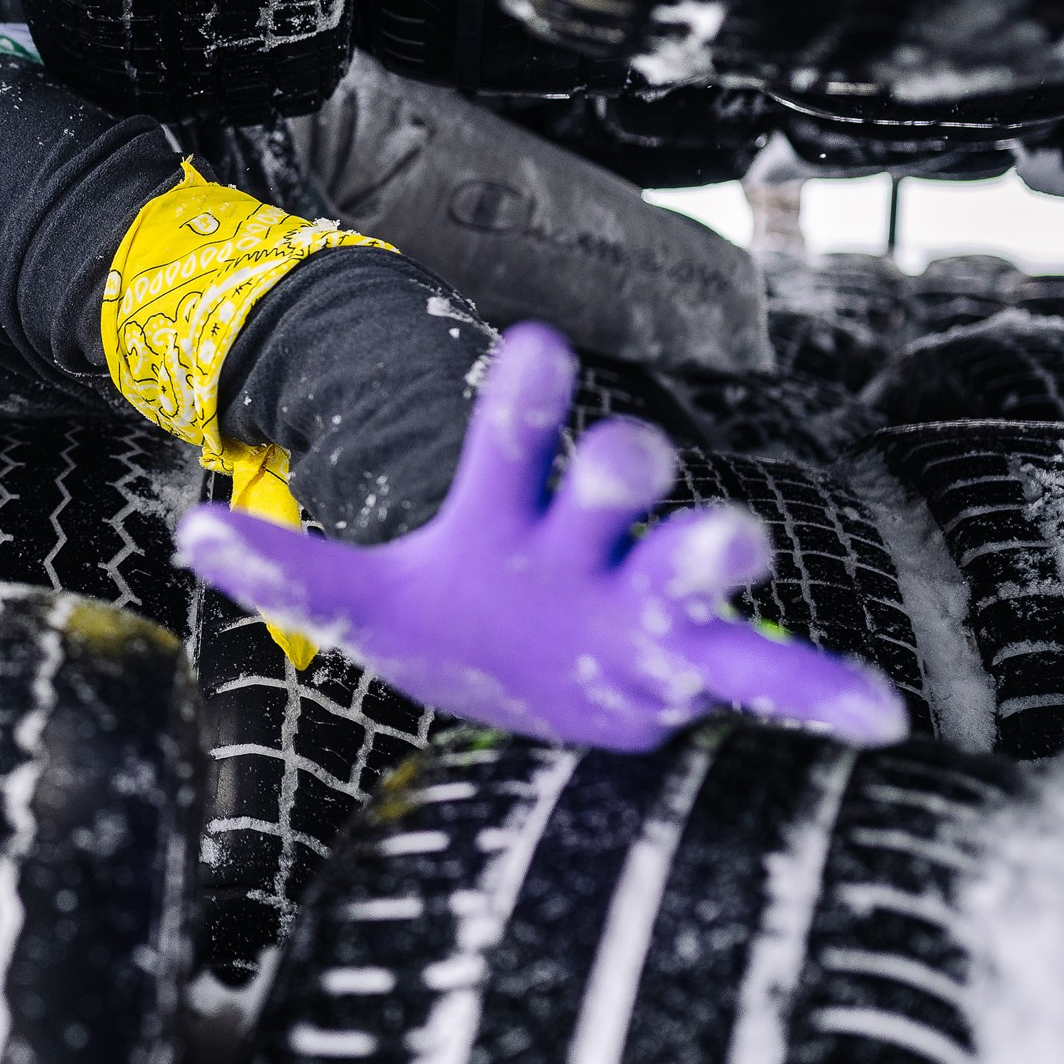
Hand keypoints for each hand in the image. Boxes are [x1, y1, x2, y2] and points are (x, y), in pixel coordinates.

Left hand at [173, 322, 906, 750]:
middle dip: (621, 468)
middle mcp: (584, 533)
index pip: (511, 434)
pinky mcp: (681, 661)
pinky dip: (816, 694)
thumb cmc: (443, 612)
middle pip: (613, 479)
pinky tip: (877, 716)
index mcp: (504, 504)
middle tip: (626, 455)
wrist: (511, 665)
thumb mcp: (357, 597)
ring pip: (687, 557)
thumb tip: (186, 534)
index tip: (534, 346)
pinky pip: (760, 675)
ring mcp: (639, 593)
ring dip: (714, 550)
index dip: (525, 395)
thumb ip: (284, 566)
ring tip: (738, 544)